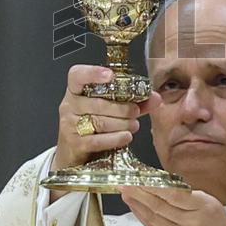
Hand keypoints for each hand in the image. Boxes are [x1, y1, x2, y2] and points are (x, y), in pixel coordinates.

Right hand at [50, 65, 160, 199]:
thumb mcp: (110, 108)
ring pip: (100, 121)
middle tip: (135, 111)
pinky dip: (115, 138)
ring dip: (122, 123)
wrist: (74, 151)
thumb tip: (156, 98)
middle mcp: (70, 105)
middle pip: (98, 103)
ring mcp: (70, 125)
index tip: (110, 75)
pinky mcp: (75, 143)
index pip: (77, 75)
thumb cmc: (94, 123)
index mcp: (76, 90)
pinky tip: (126, 136)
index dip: (93, 73)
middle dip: (122, 108)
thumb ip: (133, 101)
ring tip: (134, 125)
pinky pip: (98, 140)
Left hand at [119, 187, 225, 225]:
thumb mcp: (214, 209)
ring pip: (154, 218)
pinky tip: (137, 211)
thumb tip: (163, 187)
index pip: (173, 193)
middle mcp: (193, 221)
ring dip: (137, 206)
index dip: (153, 186)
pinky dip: (144, 220)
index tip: (139, 177)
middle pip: (160, 205)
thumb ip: (191, 199)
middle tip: (124, 183)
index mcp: (205, 206)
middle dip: (139, 193)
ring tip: (126, 194)